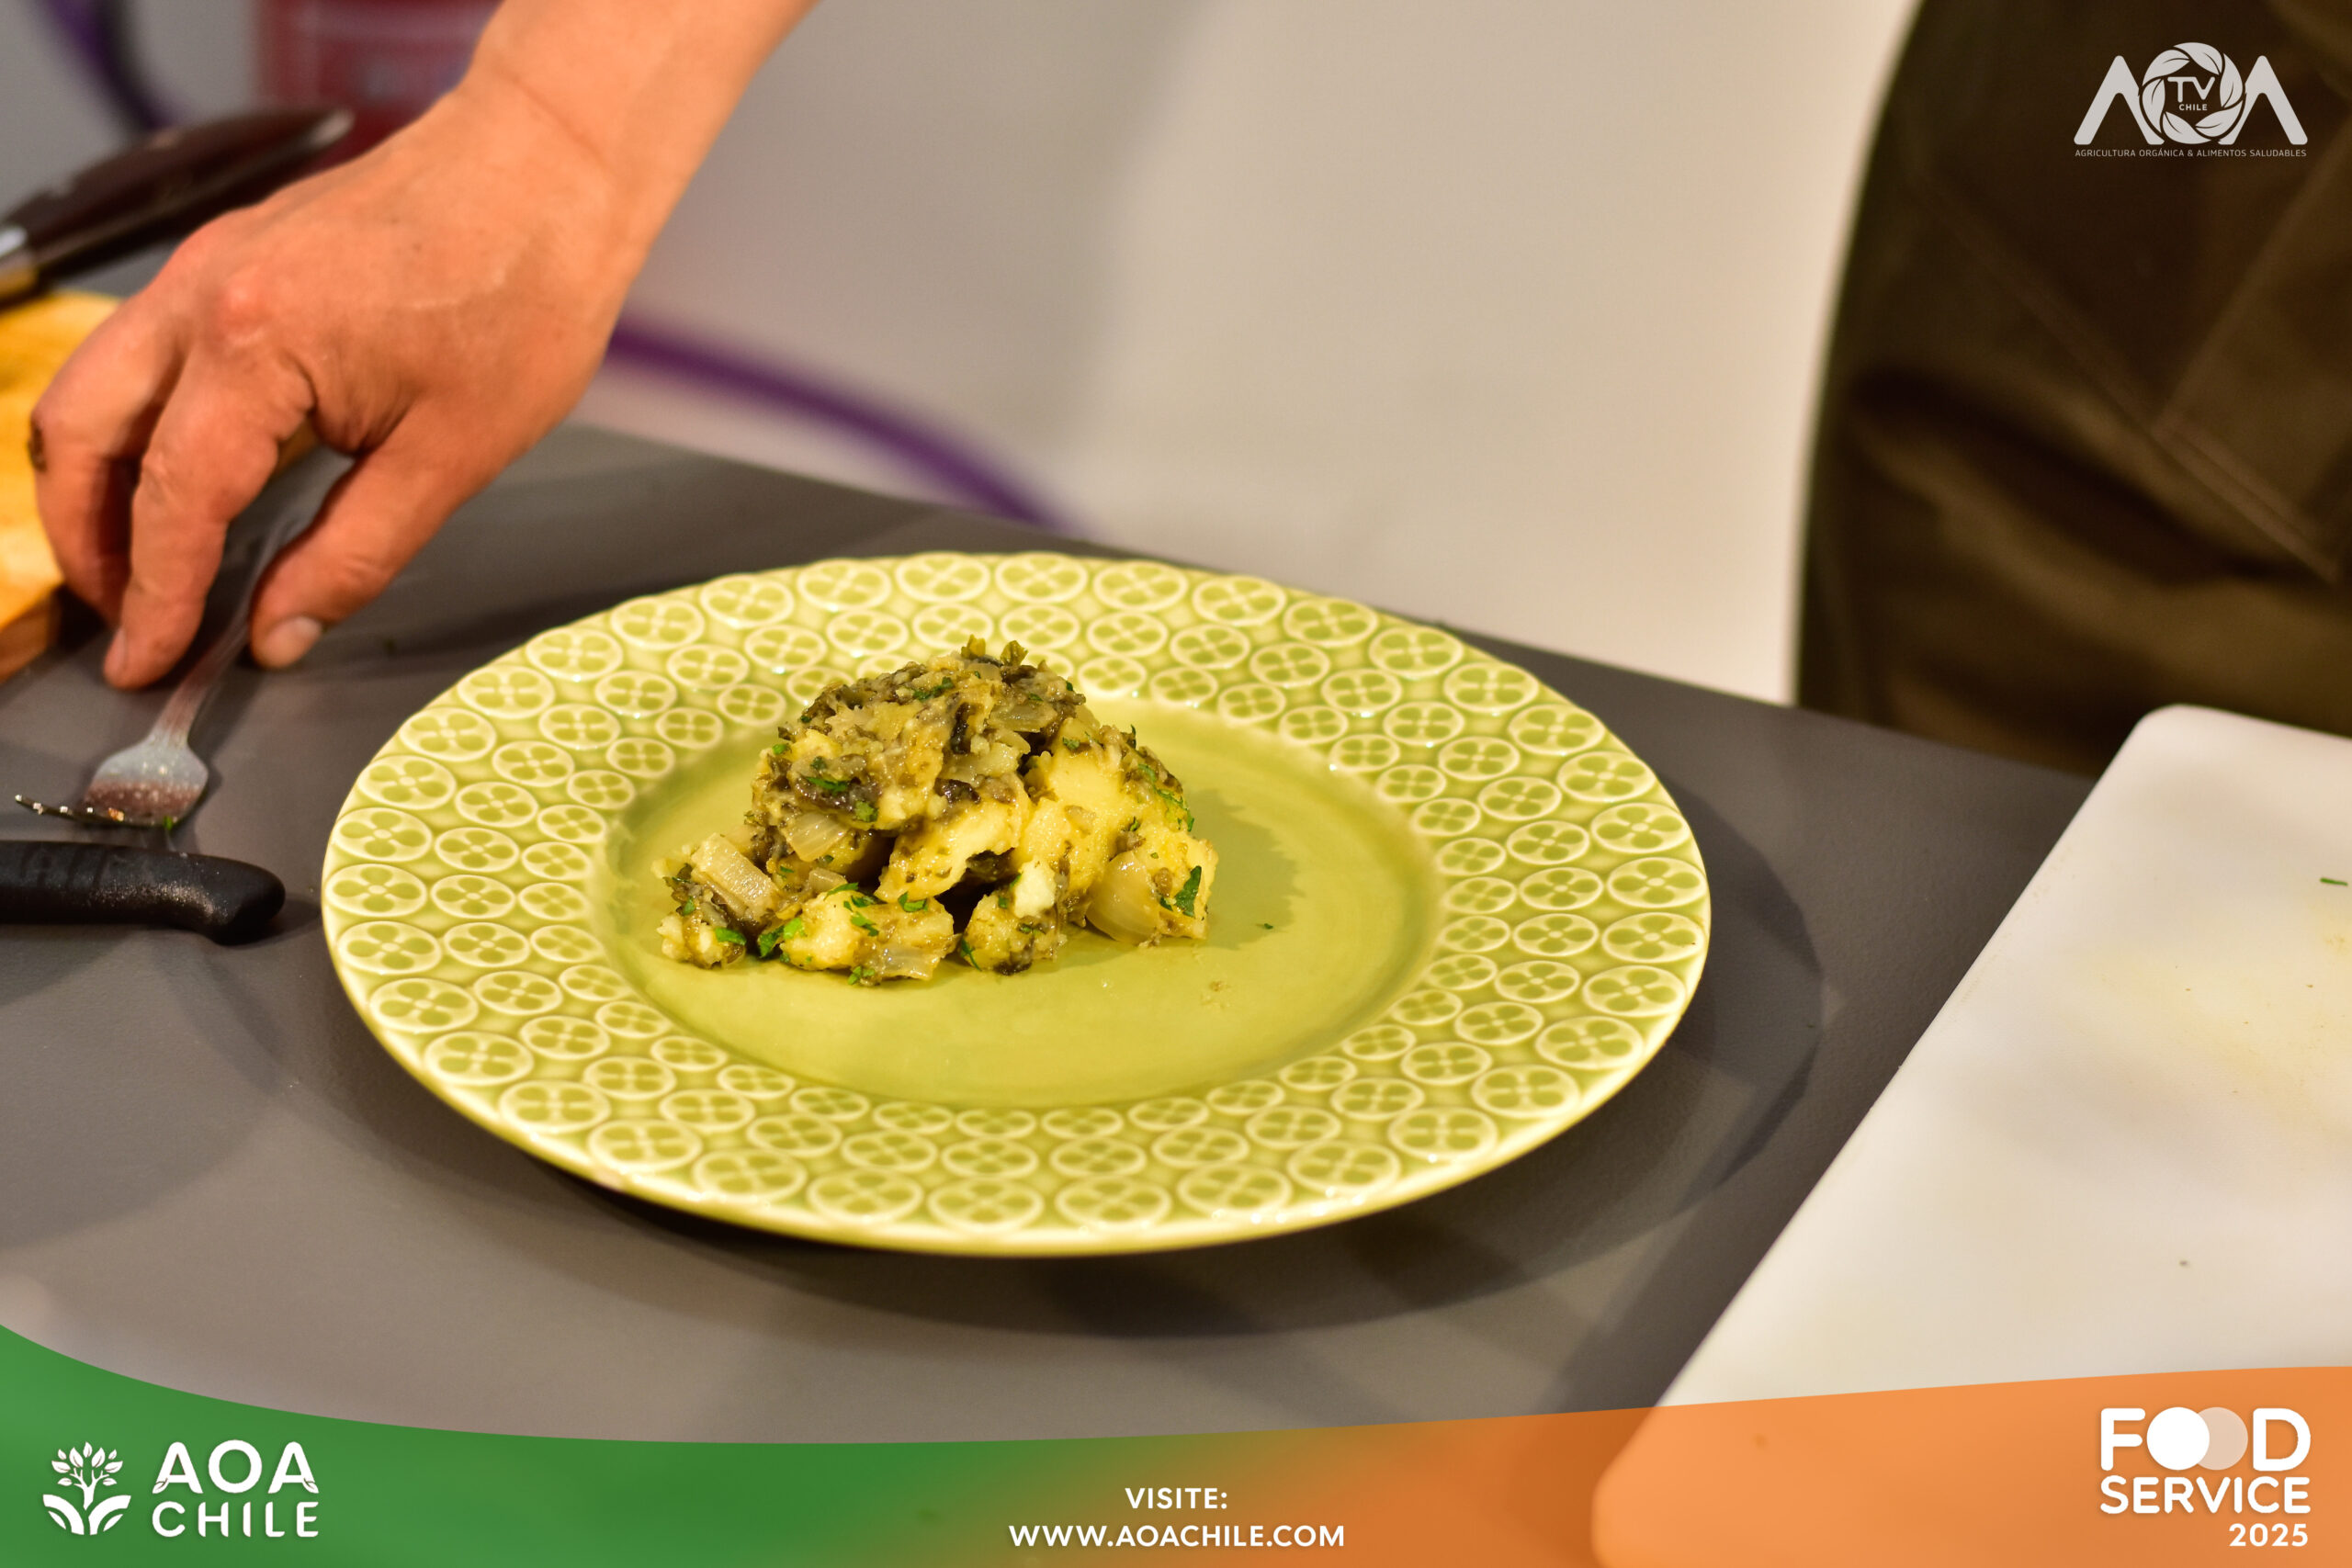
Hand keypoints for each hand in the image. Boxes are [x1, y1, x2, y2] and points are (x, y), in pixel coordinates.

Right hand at [29, 0, 816, 688]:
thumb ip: (354, 554)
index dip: (154, 596)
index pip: (171, 499)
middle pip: (82, 436)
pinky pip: (142, 355)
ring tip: (147, 566)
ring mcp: (204, 266)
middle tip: (133, 620)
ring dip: (98, 483)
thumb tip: (279, 632)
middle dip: (88, 541)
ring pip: (95, 389)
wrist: (546, 170)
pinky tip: (187, 482)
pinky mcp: (225, 257)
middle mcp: (201, 297)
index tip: (144, 663)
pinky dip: (136, 427)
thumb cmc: (521, 294)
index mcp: (254, 345)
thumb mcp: (453, 456)